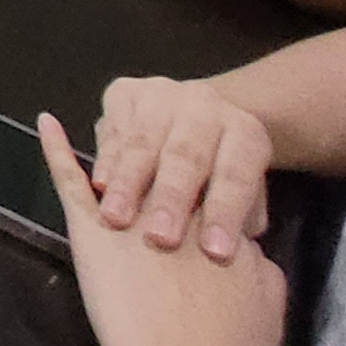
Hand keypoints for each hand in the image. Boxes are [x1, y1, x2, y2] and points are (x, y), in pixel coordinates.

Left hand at [40, 114, 284, 345]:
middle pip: (170, 174)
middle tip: (159, 168)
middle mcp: (179, 212)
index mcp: (223, 229)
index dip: (208, 196)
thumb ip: (261, 274)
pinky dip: (58, 152)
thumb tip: (251, 258)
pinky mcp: (92, 231)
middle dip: (167, 169)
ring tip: (112, 128)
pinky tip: (47, 124)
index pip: (215, 194)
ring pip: (122, 170)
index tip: (206, 199)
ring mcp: (132, 216)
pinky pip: (71, 182)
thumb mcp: (269, 310)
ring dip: (119, 152)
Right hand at [84, 76, 274, 259]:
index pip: (236, 175)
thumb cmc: (218, 174)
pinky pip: (114, 129)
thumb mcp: (243, 195)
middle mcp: (206, 107)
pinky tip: (101, 186)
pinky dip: (107, 160)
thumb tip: (238, 252)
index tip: (216, 252)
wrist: (195, 117)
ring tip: (117, 219)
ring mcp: (164, 95)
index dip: (225, 213)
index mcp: (244, 134)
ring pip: (144, 142)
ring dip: (129, 183)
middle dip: (172, 198)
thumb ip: (240, 221)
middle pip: (188, 155)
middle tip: (161, 238)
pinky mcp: (126, 92)